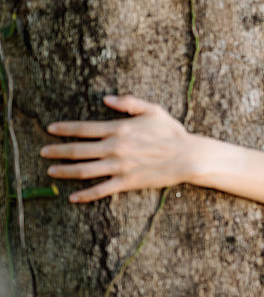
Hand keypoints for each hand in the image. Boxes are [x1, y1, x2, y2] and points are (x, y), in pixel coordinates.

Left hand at [40, 95, 193, 201]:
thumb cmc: (172, 132)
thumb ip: (129, 102)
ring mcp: (119, 167)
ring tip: (50, 170)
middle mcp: (115, 148)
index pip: (84, 128)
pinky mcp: (127, 182)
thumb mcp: (153, 110)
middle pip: (78, 150)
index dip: (65, 129)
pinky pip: (102, 190)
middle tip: (42, 151)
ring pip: (84, 170)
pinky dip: (85, 195)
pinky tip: (73, 197)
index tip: (50, 129)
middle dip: (57, 150)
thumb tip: (106, 99)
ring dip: (64, 171)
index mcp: (119, 128)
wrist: (188, 157)